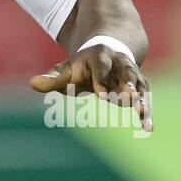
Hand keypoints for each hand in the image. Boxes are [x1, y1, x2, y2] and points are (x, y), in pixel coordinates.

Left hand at [30, 45, 152, 131]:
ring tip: (142, 114)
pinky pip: (145, 99)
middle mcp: (120, 63)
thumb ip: (53, 78)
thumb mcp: (67, 69)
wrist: (109, 51)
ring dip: (141, 99)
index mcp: (100, 56)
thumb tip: (33, 84)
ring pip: (139, 85)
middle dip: (128, 84)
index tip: (101, 95)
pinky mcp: (140, 87)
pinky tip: (147, 128)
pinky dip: (146, 113)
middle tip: (129, 97)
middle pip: (127, 72)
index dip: (101, 79)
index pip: (101, 67)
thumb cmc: (83, 66)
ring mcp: (133, 75)